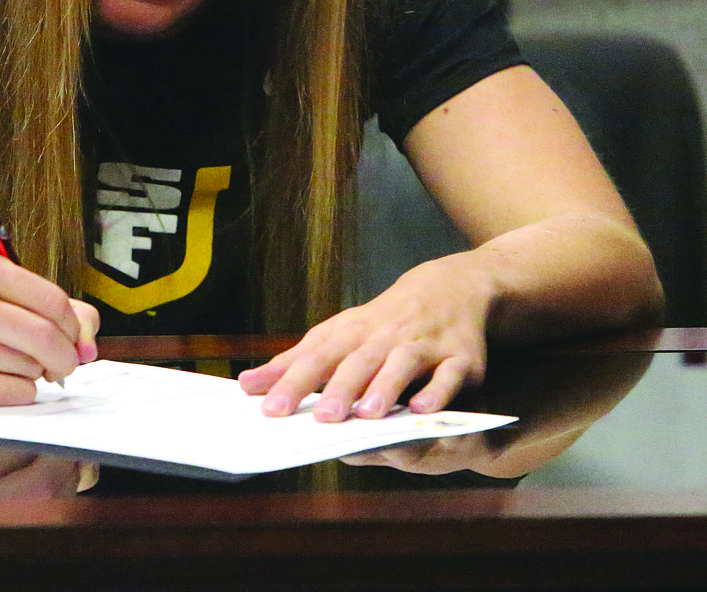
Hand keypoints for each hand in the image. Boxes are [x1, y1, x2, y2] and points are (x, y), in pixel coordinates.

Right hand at [0, 249, 98, 404]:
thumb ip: (47, 305)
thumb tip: (88, 344)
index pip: (51, 300)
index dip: (72, 326)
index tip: (73, 339)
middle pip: (45, 335)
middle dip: (64, 356)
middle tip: (63, 364)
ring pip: (30, 367)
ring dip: (36, 373)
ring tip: (15, 365)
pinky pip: (14, 393)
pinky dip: (20, 392)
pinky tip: (2, 381)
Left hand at [237, 255, 490, 420]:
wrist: (446, 288)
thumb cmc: (379, 323)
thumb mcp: (335, 335)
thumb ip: (294, 363)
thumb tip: (246, 386)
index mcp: (350, 334)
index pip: (316, 358)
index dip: (293, 382)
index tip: (270, 409)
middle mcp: (384, 337)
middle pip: (357, 361)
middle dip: (339, 389)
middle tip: (320, 418)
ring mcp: (423, 344)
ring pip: (401, 364)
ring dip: (384, 387)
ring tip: (367, 415)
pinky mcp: (460, 357)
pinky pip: (449, 373)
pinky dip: (438, 390)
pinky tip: (423, 410)